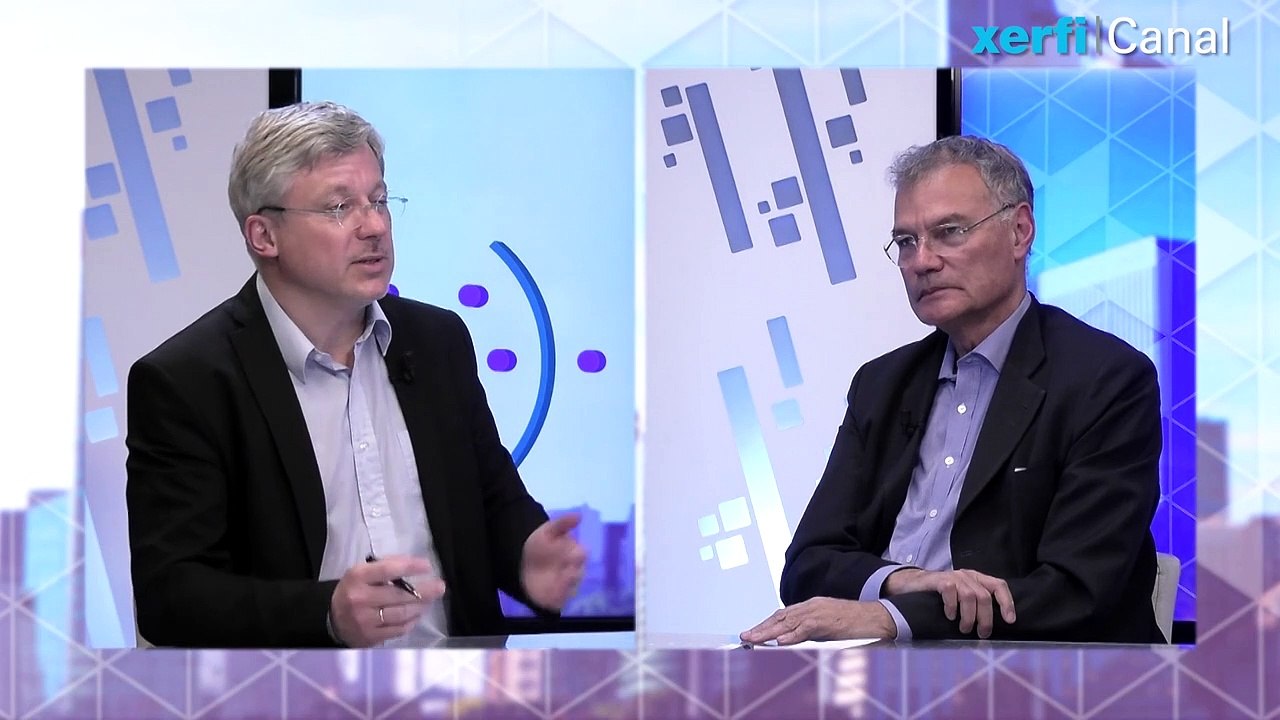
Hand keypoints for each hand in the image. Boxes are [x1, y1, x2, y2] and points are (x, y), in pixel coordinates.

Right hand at [329, 555, 445, 647]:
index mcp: (358, 577)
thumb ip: (386, 567)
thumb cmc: (353, 590)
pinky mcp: (370, 638)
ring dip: (420, 606)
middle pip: (399, 595)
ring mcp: (365, 621)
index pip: (388, 570)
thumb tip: (414, 565)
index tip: (427, 566)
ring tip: (429, 600)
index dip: (410, 567)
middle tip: (440, 587)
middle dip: (424, 590)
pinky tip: (417, 615)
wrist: (332, 619)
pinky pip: (398, 629)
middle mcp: (360, 599)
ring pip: (401, 614)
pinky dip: (411, 622)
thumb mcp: (362, 572)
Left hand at [521, 514, 586, 610]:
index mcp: (575, 553)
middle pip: (579, 572)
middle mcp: (574, 570)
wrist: (525, 563)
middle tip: (563, 568)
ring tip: (557, 580)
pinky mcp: (558, 598)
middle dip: (572, 571)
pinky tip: (551, 593)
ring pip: (571, 587)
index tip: (567, 553)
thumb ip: (563, 524)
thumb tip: (579, 515)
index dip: (576, 554)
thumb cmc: (541, 546)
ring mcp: (567, 585)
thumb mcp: (548, 531)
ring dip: (566, 584)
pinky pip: (562, 600)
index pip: (582, 554)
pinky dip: (559, 598)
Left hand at [740, 597, 895, 645]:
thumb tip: (792, 639)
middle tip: (744, 636)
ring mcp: (818, 612)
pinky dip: (790, 636)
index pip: (783, 615)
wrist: (877, 616)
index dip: (766, 624)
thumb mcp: (829, 624)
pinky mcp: (826, 621)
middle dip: (761, 627)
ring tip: (753, 639)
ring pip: (787, 622)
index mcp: (811, 606)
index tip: (753, 632)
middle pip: (780, 617)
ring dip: (768, 632)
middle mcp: (811, 606)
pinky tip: (779, 642)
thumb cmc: (856, 622)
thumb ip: (811, 629)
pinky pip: (805, 629)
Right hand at [884, 568, 1015, 637]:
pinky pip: (951, 592)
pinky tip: (949, 616)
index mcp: (977, 579)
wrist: (912, 585)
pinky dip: (952, 607)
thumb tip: (991, 627)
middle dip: (986, 618)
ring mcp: (953, 576)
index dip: (1007, 603)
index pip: (999, 586)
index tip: (1010, 621)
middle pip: (985, 596)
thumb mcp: (962, 598)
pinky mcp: (939, 579)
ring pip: (970, 596)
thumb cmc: (940, 597)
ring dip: (969, 617)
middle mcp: (967, 576)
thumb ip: (976, 605)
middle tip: (982, 634)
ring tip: (964, 629)